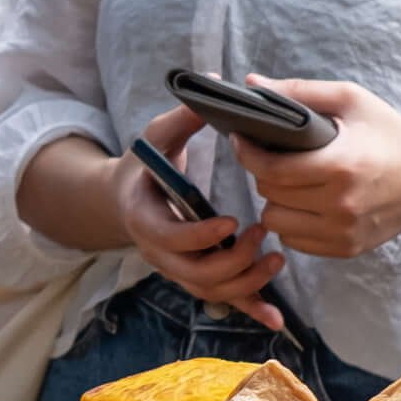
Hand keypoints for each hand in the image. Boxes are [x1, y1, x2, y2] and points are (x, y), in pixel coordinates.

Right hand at [105, 102, 286, 326]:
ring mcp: (177, 268)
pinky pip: (222, 299)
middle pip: (194, 274)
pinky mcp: (195, 277)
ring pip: (211, 291)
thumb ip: (184, 116)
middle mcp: (158, 252)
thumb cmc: (145, 164)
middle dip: (232, 261)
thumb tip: (213, 81)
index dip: (200, 235)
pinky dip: (249, 310)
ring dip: (246, 283)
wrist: (124, 199)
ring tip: (276, 259)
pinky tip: (276, 320)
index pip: (170, 238)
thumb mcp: (157, 135)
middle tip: (263, 234)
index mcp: (145, 217)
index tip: (231, 220)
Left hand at [229, 79, 400, 261]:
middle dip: (265, 173)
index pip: (271, 170)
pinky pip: (294, 240)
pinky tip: (308, 203)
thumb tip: (253, 83)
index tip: (241, 140)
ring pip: (276, 222)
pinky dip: (293, 222)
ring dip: (276, 201)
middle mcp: (340, 204)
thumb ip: (300, 91)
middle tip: (277, 158)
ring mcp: (343, 231)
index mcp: (340, 165)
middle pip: (269, 194)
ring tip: (293, 183)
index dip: (248, 154)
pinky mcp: (346, 249)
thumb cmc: (392, 135)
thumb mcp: (352, 100)